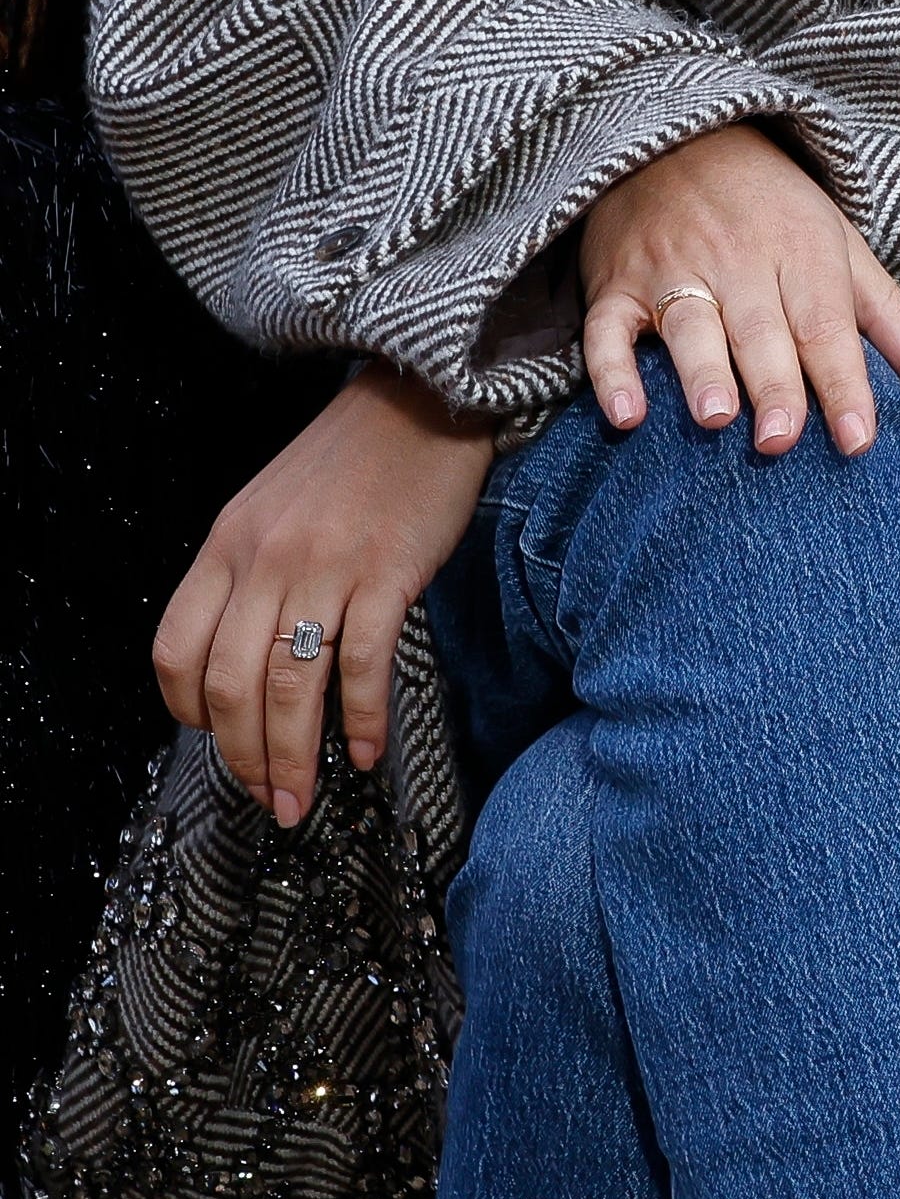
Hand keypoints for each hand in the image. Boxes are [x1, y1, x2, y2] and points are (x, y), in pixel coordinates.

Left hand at [154, 365, 492, 829]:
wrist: (424, 398)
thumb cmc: (354, 460)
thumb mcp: (271, 509)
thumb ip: (251, 575)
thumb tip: (252, 659)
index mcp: (226, 547)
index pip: (177, 652)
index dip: (190, 714)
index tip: (221, 745)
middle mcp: (264, 561)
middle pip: (232, 685)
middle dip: (245, 758)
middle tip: (269, 800)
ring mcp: (325, 567)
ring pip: (291, 685)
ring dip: (294, 757)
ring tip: (303, 798)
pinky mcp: (388, 572)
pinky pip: (364, 663)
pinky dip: (363, 717)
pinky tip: (368, 749)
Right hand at [579, 123, 899, 454]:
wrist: (683, 138)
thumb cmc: (775, 207)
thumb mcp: (843, 245)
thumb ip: (890, 317)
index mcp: (803, 254)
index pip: (827, 326)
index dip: (844, 384)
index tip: (859, 439)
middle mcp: (738, 263)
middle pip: (761, 331)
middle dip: (774, 386)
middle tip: (781, 441)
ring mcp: (673, 272)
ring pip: (689, 326)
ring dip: (701, 372)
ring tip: (716, 419)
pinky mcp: (617, 284)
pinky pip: (607, 330)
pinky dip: (610, 372)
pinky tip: (625, 415)